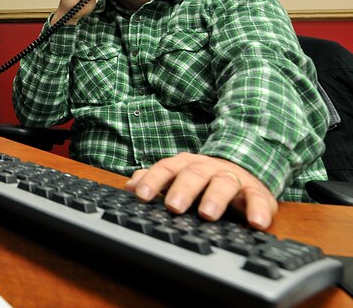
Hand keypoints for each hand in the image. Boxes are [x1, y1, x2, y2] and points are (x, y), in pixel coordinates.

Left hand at [124, 152, 278, 229]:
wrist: (241, 170)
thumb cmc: (202, 179)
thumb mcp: (177, 177)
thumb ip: (154, 181)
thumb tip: (129, 186)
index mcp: (184, 164)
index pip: (165, 169)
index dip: (153, 181)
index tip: (141, 196)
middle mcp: (207, 167)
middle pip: (193, 174)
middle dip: (183, 189)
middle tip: (173, 206)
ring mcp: (231, 177)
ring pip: (223, 183)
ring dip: (215, 198)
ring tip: (207, 214)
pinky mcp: (255, 191)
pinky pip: (257, 198)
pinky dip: (258, 209)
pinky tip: (256, 223)